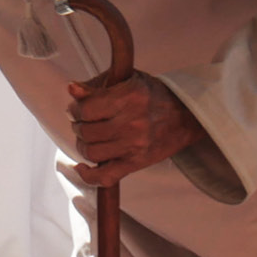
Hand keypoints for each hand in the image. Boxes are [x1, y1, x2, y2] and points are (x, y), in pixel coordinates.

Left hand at [68, 73, 204, 187]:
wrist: (185, 116)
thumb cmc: (152, 95)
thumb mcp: (126, 79)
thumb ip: (96, 85)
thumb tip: (71, 89)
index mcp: (130, 97)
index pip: (86, 109)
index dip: (76, 109)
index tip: (77, 108)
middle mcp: (133, 122)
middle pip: (87, 132)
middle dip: (78, 126)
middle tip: (83, 122)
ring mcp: (135, 145)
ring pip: (91, 153)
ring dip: (83, 145)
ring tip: (88, 137)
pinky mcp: (137, 163)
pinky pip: (105, 177)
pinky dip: (89, 175)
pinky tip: (82, 167)